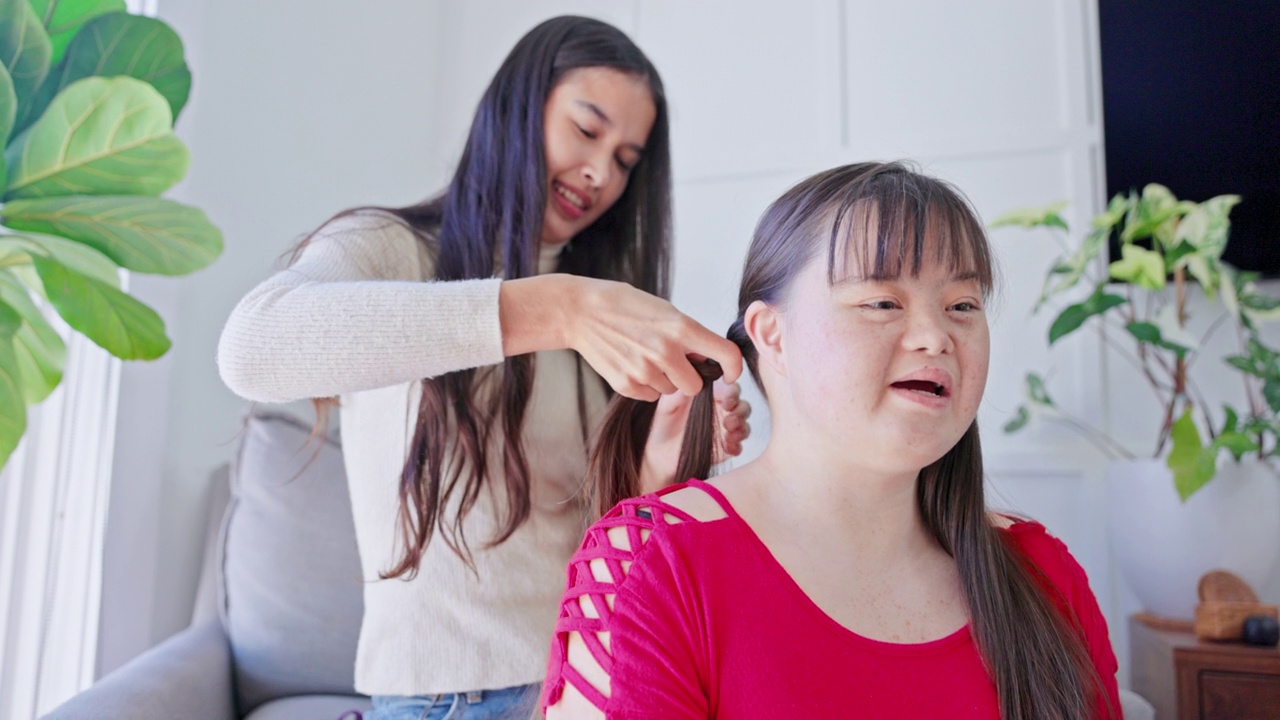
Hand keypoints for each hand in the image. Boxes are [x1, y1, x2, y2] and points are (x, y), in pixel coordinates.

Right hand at [564, 278, 742, 400]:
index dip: (734, 368)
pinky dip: (644, 385)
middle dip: (688, 378)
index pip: (726, 355)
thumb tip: (704, 359)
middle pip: (695, 386)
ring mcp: (644, 370)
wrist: (581, 312)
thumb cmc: (624, 305)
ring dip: (663, 380)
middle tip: (673, 363)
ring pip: (669, 391)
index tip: (730, 373)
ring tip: (643, 356)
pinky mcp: (625, 384)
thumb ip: (687, 335)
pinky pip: (648, 396)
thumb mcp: (663, 310)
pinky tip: (630, 363)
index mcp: (681, 328)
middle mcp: (666, 352)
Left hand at [639, 379, 752, 493]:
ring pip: (744, 425)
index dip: (733, 394)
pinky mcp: (724, 448)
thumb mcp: (668, 403)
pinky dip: (736, 445)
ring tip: (729, 430)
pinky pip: (738, 446)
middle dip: (740, 411)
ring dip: (741, 427)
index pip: (731, 389)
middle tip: (729, 419)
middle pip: (742, 406)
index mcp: (711, 395)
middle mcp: (721, 411)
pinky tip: (727, 446)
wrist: (657, 449)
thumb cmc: (662, 422)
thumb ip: (682, 390)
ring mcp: (725, 430)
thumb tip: (696, 378)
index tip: (726, 401)